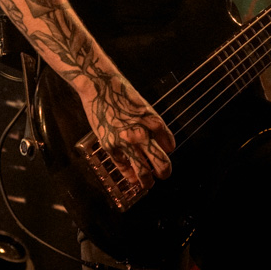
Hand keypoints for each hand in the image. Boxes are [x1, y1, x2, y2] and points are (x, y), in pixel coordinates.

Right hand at [78, 72, 175, 190]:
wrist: (100, 86)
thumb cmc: (122, 92)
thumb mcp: (144, 106)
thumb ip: (151, 124)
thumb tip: (159, 142)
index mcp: (154, 122)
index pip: (170, 145)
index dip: (168, 150)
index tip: (165, 152)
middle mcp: (143, 134)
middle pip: (161, 163)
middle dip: (164, 172)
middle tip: (163, 175)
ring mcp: (126, 142)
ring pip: (143, 172)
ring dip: (147, 181)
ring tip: (148, 184)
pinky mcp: (110, 146)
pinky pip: (123, 167)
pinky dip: (128, 174)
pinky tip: (131, 177)